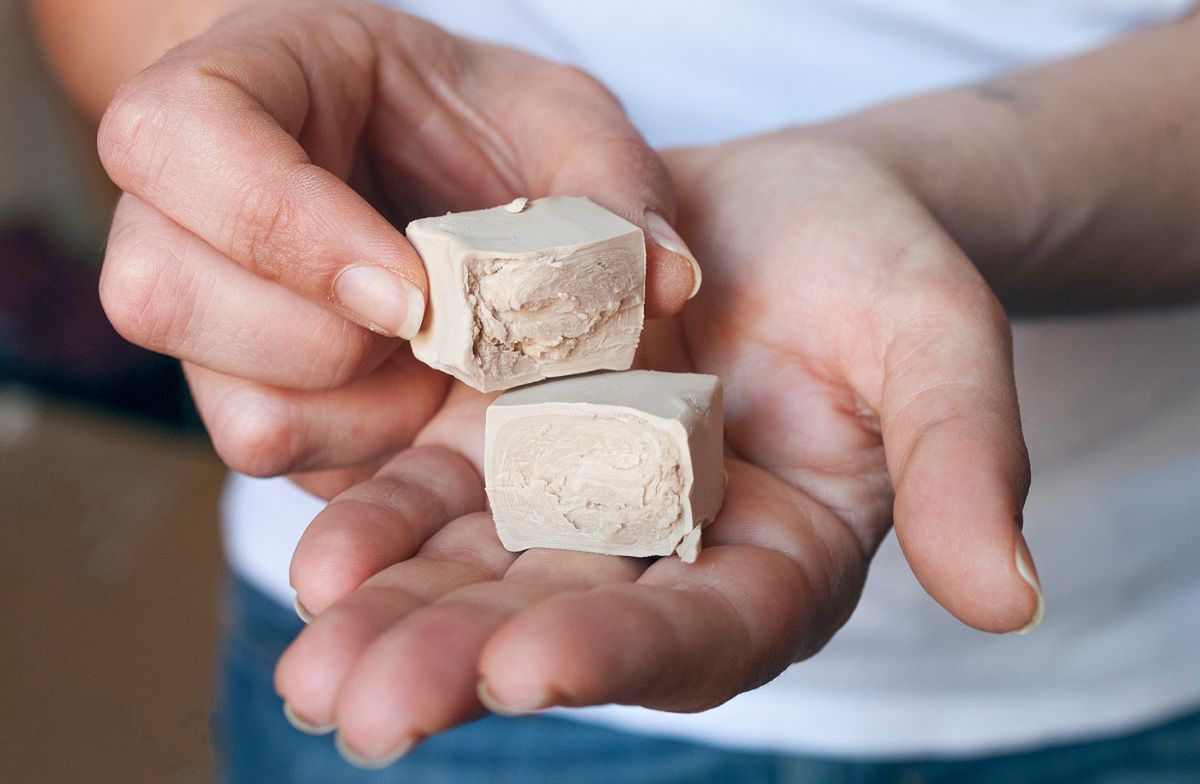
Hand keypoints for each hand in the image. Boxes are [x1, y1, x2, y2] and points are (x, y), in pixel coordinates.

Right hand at [95, 0, 698, 493]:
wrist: (427, 171)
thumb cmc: (473, 126)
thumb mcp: (559, 123)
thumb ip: (609, 187)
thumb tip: (665, 281)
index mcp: (236, 85)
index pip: (180, 137)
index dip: (286, 225)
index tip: (412, 290)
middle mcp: (183, 204)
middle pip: (160, 290)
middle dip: (322, 342)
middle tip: (435, 334)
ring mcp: (199, 307)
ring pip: (221, 400)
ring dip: (354, 413)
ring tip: (436, 369)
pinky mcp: (241, 391)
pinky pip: (270, 455)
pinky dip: (362, 452)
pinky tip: (420, 405)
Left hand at [273, 128, 1042, 764]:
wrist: (775, 206)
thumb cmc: (877, 269)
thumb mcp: (938, 343)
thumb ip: (966, 463)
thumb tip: (1009, 599)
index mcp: (775, 562)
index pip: (703, 632)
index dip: (622, 650)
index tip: (532, 665)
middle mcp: (661, 555)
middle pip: (564, 625)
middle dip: (464, 666)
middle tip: (364, 709)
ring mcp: (574, 502)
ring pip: (479, 573)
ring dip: (393, 617)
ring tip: (310, 661)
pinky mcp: (507, 443)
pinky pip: (435, 490)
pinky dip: (376, 521)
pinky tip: (313, 553)